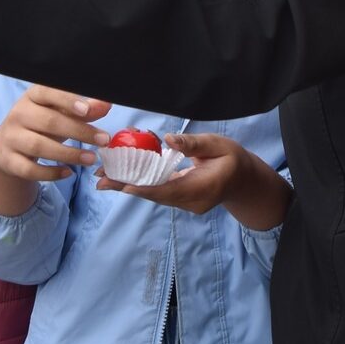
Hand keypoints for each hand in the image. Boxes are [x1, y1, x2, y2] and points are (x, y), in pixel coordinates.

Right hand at [0, 87, 113, 215]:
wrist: (6, 147)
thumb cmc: (41, 125)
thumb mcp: (61, 114)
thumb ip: (84, 110)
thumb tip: (106, 104)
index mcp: (33, 97)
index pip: (48, 92)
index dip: (67, 101)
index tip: (87, 111)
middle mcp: (18, 114)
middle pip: (49, 122)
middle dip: (79, 131)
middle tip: (104, 140)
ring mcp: (10, 138)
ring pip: (39, 146)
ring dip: (68, 154)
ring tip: (91, 159)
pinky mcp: (8, 161)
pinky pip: (29, 169)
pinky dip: (50, 173)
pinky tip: (68, 173)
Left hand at [99, 132, 291, 231]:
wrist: (244, 181)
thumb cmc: (233, 159)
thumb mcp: (219, 145)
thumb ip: (194, 144)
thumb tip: (168, 139)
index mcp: (203, 188)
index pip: (169, 189)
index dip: (144, 187)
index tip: (122, 184)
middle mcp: (192, 201)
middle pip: (155, 195)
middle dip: (127, 187)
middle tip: (100, 180)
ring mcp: (186, 205)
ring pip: (154, 196)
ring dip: (130, 187)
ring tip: (103, 179)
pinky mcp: (181, 201)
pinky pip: (159, 193)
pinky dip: (141, 185)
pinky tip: (123, 179)